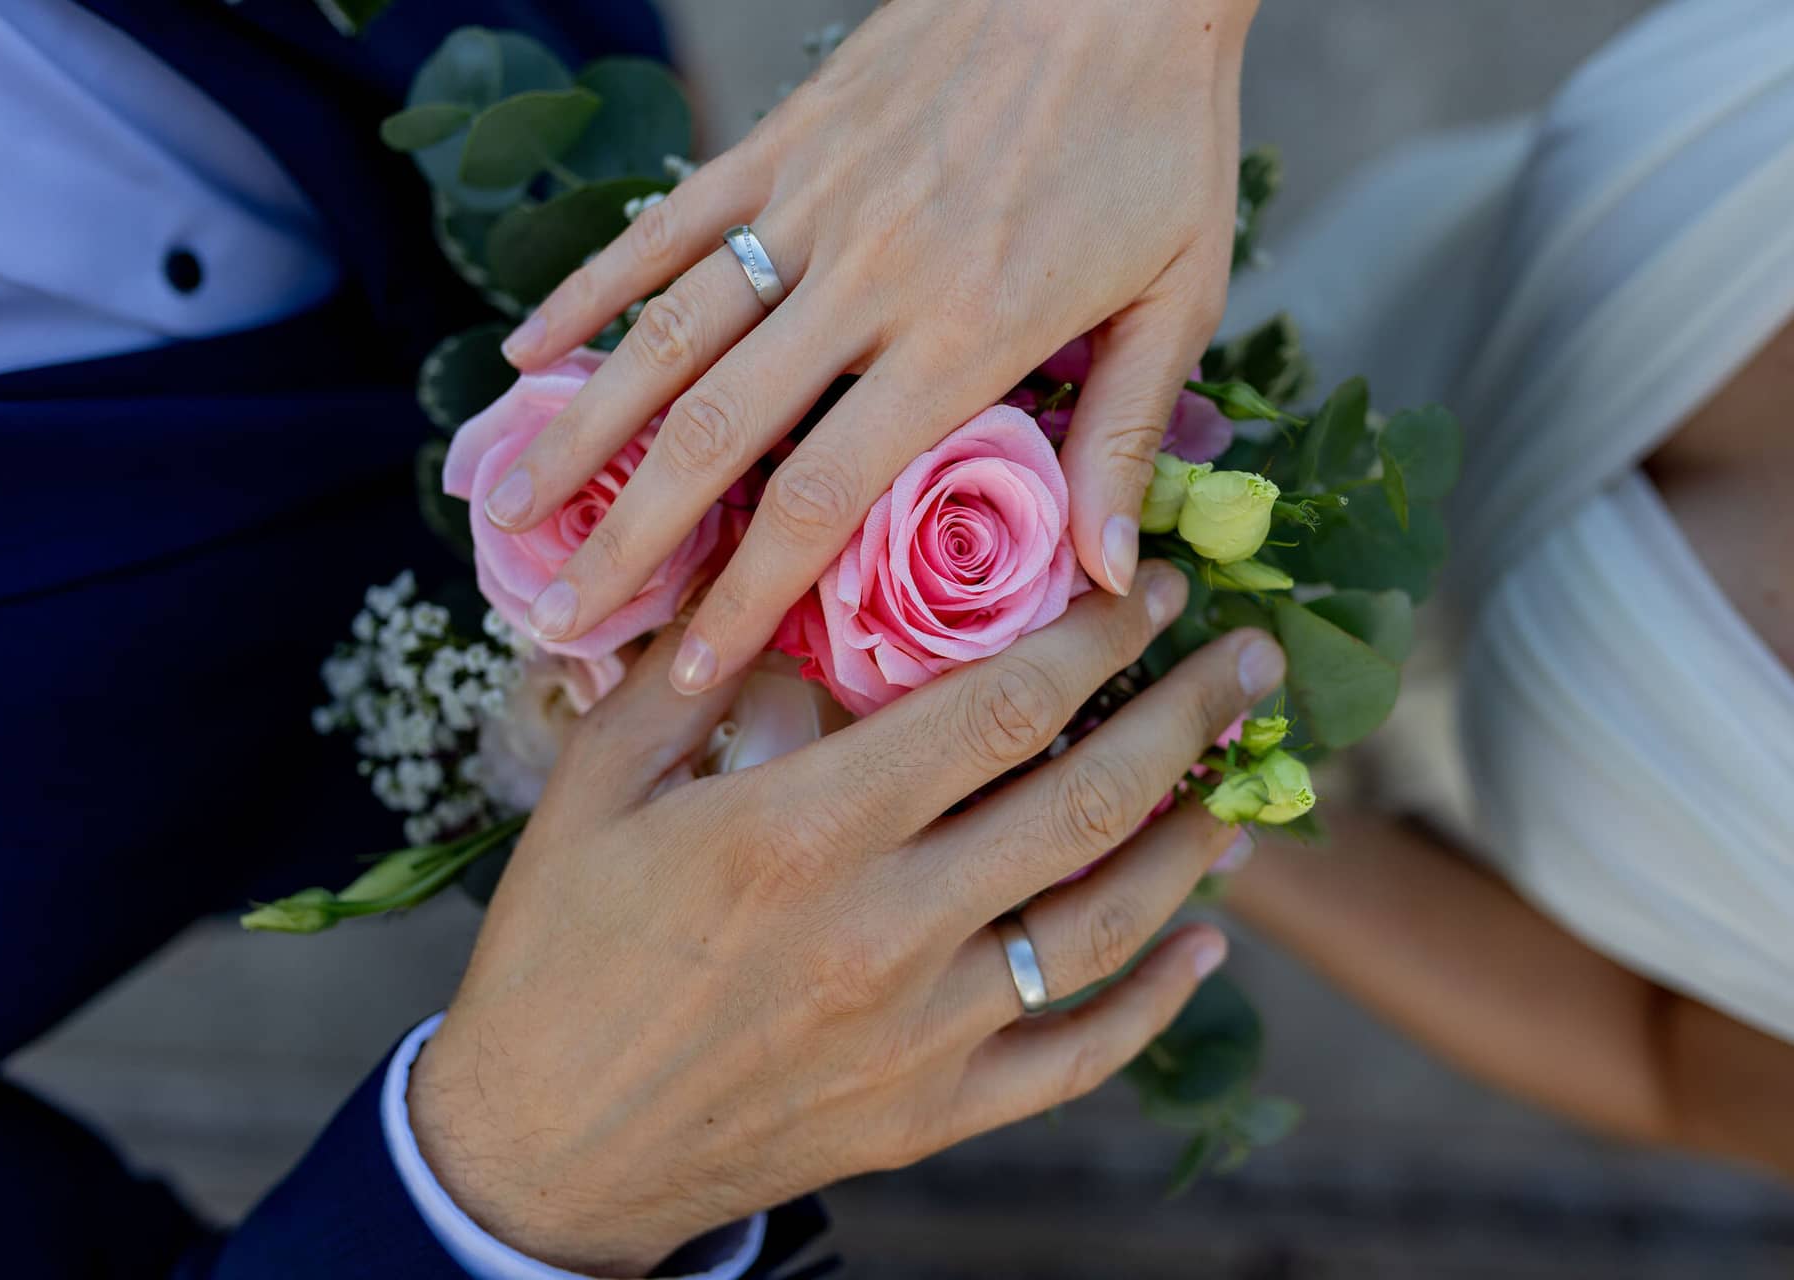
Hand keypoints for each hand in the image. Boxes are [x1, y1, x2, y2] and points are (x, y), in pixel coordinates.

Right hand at [408, 563, 1283, 1273]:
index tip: (1152, 589)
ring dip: (1191, 845)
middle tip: (1250, 661)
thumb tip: (766, 572)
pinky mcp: (932, 1116)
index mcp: (800, 830)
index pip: (997, 709)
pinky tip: (1205, 946)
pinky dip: (1156, 1001)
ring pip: (1103, 926)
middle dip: (1185, 717)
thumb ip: (686, 677)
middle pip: (1082, 803)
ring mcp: (920, 1034)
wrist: (543, 1149)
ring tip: (1242, 787)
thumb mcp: (591, 793)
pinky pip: (1077, 1056)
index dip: (1095, 637)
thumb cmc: (559, 955)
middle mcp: (882, 929)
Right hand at [486, 0, 1256, 692]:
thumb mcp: (1179, 292)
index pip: (821, 496)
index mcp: (963, 336)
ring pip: (668, 335)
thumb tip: (1108, 576)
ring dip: (581, 430)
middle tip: (561, 620)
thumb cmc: (1157, 134)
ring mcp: (811, 203)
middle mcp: (866, 281)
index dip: (743, 595)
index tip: (687, 668)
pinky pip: (670, 224)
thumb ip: (1127, 433)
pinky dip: (593, 288)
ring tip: (510, 510)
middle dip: (629, 540)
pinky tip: (527, 348)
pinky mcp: (785, 138)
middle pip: (714, 434)